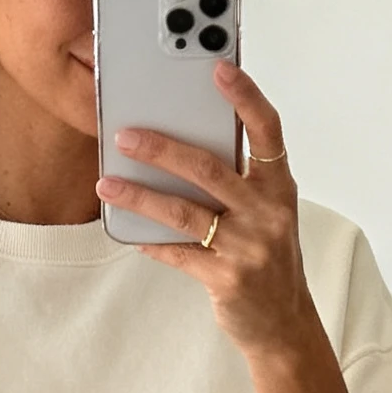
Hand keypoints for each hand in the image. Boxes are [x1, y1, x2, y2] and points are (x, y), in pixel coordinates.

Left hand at [96, 62, 316, 362]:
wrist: (283, 323)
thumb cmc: (267, 259)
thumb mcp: (266, 213)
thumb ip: (237, 181)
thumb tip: (179, 149)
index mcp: (279, 187)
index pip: (266, 130)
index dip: (244, 97)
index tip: (218, 68)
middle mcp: (267, 213)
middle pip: (209, 167)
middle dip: (162, 148)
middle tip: (126, 134)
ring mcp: (248, 248)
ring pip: (184, 211)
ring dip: (140, 195)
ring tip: (108, 182)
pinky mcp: (226, 279)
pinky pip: (177, 253)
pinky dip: (149, 240)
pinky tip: (126, 229)